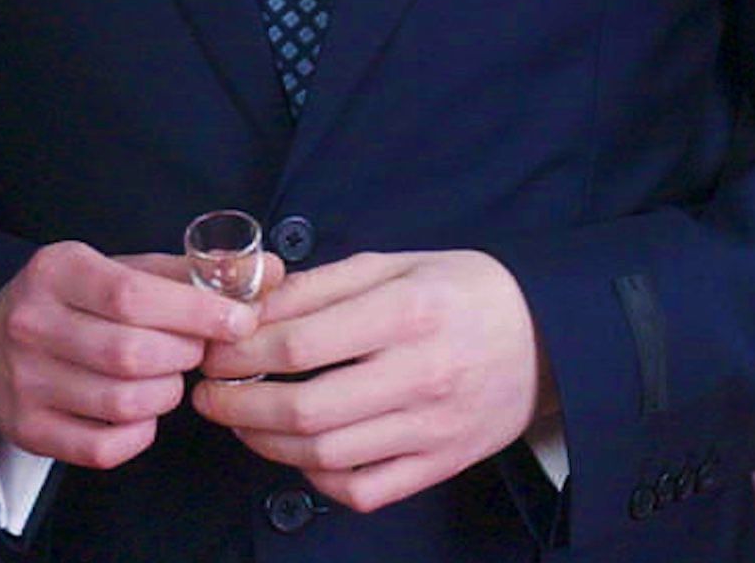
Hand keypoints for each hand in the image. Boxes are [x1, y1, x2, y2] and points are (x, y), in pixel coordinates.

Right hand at [0, 241, 282, 470]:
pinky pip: (102, 447)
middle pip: (132, 353)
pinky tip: (143, 409)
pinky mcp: (28, 429)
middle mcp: (32, 324)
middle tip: (199, 348)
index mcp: (56, 270)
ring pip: (123, 401)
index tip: (240, 319)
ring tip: (169, 374)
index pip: (132, 295)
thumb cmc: (75, 299)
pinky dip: (139, 433)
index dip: (195, 311)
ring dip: (167, 392)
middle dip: (184, 354)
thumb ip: (191, 272)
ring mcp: (25, 381)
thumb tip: (269, 270)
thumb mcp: (120, 268)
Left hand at [194, 249, 555, 513]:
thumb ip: (325, 284)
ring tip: (240, 420)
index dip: (242, 351)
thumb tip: (255, 303)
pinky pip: (365, 490)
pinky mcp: (440, 465)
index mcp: (408, 311)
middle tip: (209, 394)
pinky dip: (319, 480)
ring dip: (267, 443)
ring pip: (328, 456)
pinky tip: (299, 453)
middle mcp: (420, 374)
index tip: (213, 349)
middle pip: (307, 409)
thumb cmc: (462, 289)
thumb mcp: (397, 263)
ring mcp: (432, 429)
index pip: (302, 342)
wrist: (545, 338)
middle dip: (240, 406)